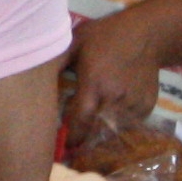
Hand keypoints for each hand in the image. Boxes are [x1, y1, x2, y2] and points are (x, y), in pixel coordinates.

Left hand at [63, 11, 166, 143]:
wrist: (148, 34)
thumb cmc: (105, 36)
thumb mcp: (75, 43)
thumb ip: (56, 64)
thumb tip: (32, 80)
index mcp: (95, 84)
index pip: (81, 120)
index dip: (73, 137)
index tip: (65, 146)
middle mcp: (116, 98)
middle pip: (97, 131)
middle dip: (86, 139)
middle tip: (75, 144)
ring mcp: (134, 103)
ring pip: (114, 129)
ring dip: (103, 132)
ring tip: (93, 129)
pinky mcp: (147, 106)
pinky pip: (130, 123)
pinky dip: (119, 123)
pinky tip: (112, 112)